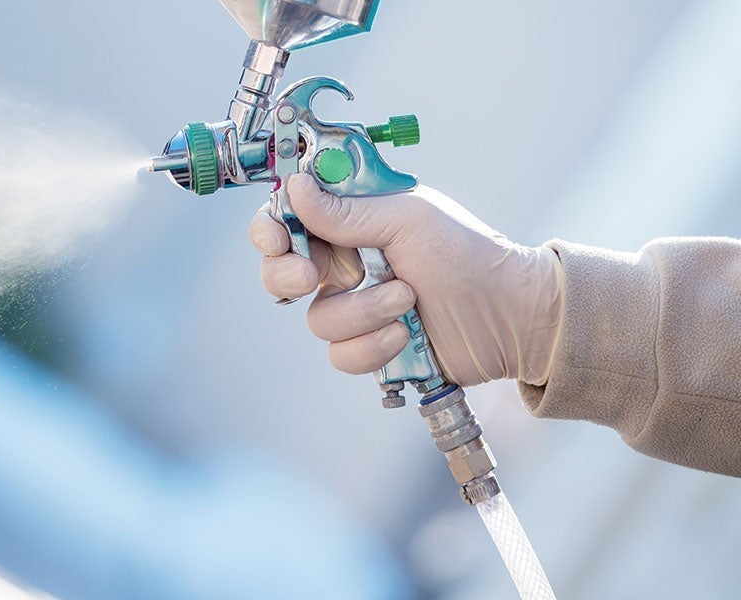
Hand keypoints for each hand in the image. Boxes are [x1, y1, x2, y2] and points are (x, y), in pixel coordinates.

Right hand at [249, 174, 563, 386]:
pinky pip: (340, 354)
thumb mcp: (408, 220)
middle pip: (280, 272)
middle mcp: (347, 263)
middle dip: (288, 276)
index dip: (271, 227)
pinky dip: (372, 345)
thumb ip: (346, 211)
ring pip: (316, 318)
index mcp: (353, 221)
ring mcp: (356, 307)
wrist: (511, 317)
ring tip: (406, 300)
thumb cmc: (469, 255)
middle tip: (309, 277)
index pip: (290, 218)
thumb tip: (294, 188)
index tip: (276, 238)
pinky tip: (403, 334)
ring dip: (360, 311)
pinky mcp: (369, 346)